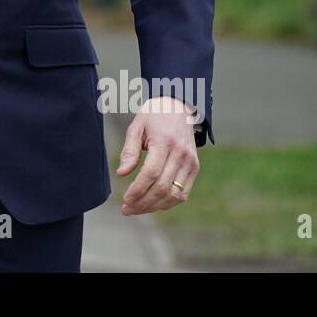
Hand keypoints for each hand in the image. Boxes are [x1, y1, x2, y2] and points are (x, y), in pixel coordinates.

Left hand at [117, 96, 199, 215]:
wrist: (180, 106)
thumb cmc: (154, 115)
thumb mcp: (137, 126)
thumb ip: (130, 150)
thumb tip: (121, 173)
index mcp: (164, 142)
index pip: (151, 173)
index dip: (137, 190)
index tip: (125, 200)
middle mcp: (181, 154)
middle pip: (162, 187)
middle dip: (143, 202)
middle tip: (126, 209)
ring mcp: (190, 162)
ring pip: (174, 194)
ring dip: (154, 206)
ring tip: (137, 209)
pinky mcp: (195, 168)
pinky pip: (183, 193)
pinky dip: (168, 203)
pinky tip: (153, 204)